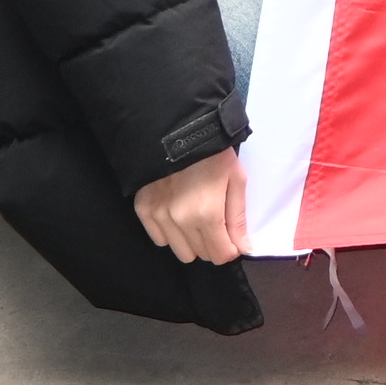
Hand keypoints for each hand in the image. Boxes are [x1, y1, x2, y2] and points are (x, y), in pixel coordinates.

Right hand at [131, 147, 248, 262]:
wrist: (177, 129)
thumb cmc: (213, 153)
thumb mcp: (236, 179)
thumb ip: (238, 218)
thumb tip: (242, 249)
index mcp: (207, 213)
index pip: (221, 255)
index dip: (231, 248)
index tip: (232, 237)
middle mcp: (180, 220)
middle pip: (202, 254)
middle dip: (213, 243)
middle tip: (215, 221)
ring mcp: (159, 216)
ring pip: (181, 252)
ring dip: (192, 241)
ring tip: (195, 217)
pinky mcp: (143, 209)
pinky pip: (159, 239)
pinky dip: (170, 232)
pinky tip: (177, 214)